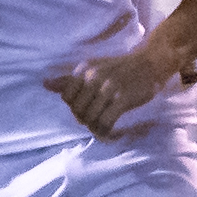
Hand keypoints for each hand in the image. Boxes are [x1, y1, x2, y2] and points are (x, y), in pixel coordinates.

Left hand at [43, 41, 179, 138]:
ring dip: (97, 128)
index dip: (75, 107)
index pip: (66, 97)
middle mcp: (94, 77)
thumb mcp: (94, 68)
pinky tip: (113, 133)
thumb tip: (44, 84)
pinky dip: (107, 132)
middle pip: (77, 110)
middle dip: (86, 119)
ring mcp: (109, 88)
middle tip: (98, 120)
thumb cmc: (121, 68)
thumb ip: (70, 79)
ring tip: (105, 129)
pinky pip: (106, 122)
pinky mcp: (123, 98)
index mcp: (85, 69)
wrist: (152, 62)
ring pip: (90, 118)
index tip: (87, 109)